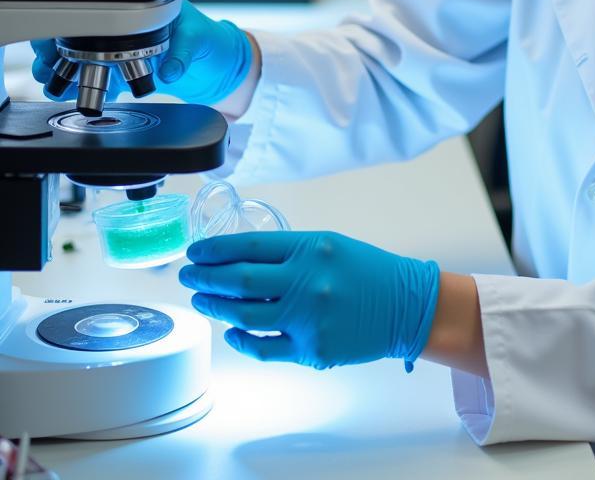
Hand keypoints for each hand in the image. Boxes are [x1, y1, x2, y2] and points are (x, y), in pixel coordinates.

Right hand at [31, 0, 252, 106]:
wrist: (219, 64)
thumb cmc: (210, 41)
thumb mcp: (201, 39)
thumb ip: (184, 52)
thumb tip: (170, 68)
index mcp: (145, 5)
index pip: (102, 6)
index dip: (74, 20)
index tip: (58, 36)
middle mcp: (129, 23)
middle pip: (83, 30)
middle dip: (58, 46)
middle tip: (47, 63)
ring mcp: (124, 45)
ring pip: (83, 53)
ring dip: (63, 66)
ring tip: (52, 79)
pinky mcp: (125, 67)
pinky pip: (97, 73)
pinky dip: (81, 81)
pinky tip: (69, 89)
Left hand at [178, 231, 440, 370]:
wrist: (405, 306)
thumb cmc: (368, 271)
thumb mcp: (331, 245)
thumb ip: (289, 252)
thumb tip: (239, 259)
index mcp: (312, 248)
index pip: (249, 247)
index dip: (215, 250)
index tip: (195, 253)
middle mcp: (307, 281)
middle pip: (238, 280)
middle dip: (204, 277)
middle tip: (188, 275)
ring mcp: (307, 319)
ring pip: (242, 314)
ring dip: (214, 306)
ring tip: (202, 300)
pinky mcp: (311, 350)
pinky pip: (262, 347)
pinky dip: (240, 339)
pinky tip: (231, 330)